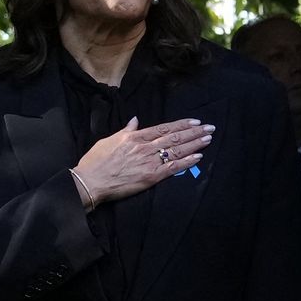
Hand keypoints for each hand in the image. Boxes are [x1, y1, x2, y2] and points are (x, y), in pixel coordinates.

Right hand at [72, 117, 212, 207]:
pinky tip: (198, 157)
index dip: (181, 124)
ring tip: (208, 139)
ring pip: (176, 150)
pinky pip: (173, 168)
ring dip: (194, 144)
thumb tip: (135, 120)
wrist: (89, 181)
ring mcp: (149, 162)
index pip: (164, 128)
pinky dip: (186, 162)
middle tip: (210, 128)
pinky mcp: (151, 176)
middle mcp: (145, 147)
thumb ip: (126, 130)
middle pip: (175, 137)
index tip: (195, 122)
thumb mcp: (109, 140)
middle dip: (194, 132)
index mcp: (135, 137)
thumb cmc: (96, 161)